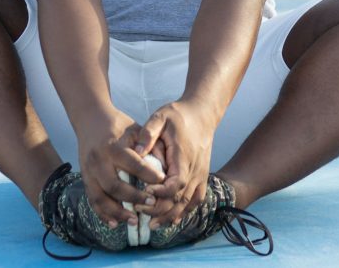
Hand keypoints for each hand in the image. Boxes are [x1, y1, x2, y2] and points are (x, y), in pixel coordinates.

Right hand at [77, 108, 165, 226]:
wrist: (91, 118)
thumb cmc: (119, 125)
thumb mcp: (135, 129)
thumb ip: (149, 146)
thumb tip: (164, 168)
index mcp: (113, 146)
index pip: (133, 164)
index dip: (148, 175)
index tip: (162, 183)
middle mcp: (99, 160)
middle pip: (115, 186)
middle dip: (134, 198)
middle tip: (151, 204)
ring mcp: (89, 170)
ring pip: (101, 197)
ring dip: (117, 212)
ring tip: (134, 220)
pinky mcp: (85, 178)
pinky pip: (92, 200)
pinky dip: (103, 214)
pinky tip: (115, 223)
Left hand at [133, 100, 214, 227]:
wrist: (201, 113)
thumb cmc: (178, 115)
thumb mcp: (160, 117)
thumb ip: (148, 133)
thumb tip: (136, 152)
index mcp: (183, 156)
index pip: (175, 183)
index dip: (160, 193)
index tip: (144, 193)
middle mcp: (195, 169)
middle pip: (180, 199)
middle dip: (159, 209)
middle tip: (139, 211)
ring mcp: (200, 174)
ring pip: (188, 203)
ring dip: (170, 216)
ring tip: (152, 224)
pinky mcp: (202, 176)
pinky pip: (196, 200)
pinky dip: (185, 212)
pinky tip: (172, 219)